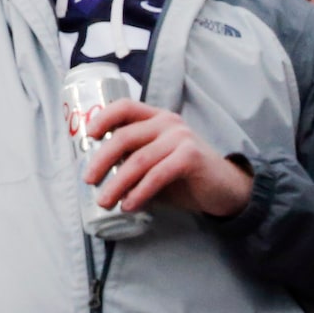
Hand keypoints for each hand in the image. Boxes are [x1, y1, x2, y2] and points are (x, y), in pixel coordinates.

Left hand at [81, 99, 253, 220]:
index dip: (103, 118)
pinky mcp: (190, 157)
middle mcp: (168, 122)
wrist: (225, 189)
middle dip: (101, 160)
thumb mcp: (155, 162)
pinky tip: (129, 205)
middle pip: (124, 136)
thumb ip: (132, 160)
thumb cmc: (184, 176)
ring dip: (117, 184)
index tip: (88, 137)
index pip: (125, 107)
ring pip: (138, 160)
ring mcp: (180, 137)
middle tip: (89, 181)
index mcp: (156, 118)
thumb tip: (96, 174)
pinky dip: (139, 192)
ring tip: (105, 201)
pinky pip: (156, 175)